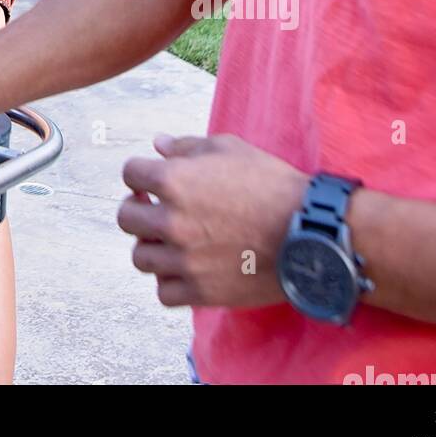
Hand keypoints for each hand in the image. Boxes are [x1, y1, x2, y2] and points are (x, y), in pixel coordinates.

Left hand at [117, 133, 308, 309]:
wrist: (310, 232)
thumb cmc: (271, 184)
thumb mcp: (229, 149)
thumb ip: (186, 146)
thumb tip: (157, 144)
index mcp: (174, 180)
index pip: (130, 173)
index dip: (140, 174)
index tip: (151, 180)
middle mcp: (172, 221)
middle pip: (126, 218)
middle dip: (137, 209)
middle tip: (154, 209)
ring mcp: (185, 260)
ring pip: (141, 258)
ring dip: (152, 247)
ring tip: (171, 241)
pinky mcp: (202, 291)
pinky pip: (164, 293)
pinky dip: (169, 282)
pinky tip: (184, 268)